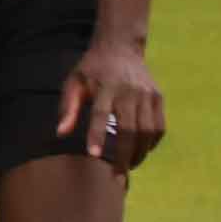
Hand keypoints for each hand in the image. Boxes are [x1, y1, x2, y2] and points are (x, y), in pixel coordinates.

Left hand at [58, 37, 165, 171]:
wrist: (120, 47)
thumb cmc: (92, 69)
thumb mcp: (74, 82)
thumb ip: (68, 107)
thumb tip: (61, 133)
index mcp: (105, 86)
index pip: (100, 114)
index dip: (97, 135)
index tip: (94, 155)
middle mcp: (129, 90)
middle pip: (129, 128)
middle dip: (123, 155)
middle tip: (116, 175)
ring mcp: (147, 94)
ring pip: (148, 131)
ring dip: (140, 153)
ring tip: (129, 166)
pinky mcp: (158, 97)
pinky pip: (159, 126)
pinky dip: (152, 143)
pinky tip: (141, 151)